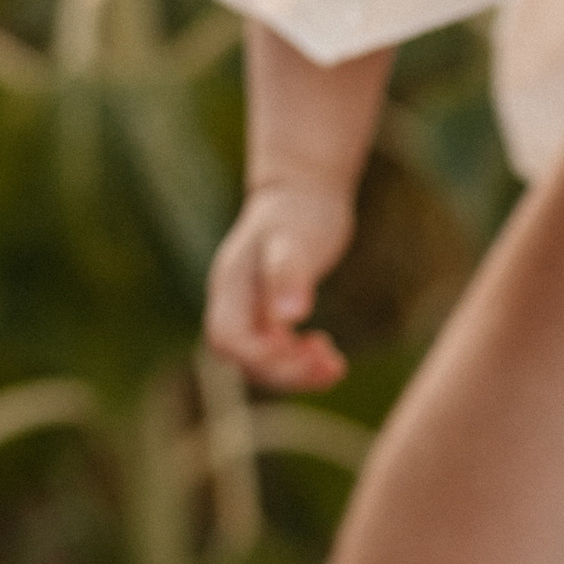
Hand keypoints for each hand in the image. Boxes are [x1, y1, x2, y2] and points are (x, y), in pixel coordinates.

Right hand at [204, 178, 354, 390]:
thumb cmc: (300, 212)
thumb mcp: (298, 240)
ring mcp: (249, 310)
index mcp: (231, 284)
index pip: (229, 339)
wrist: (302, 192)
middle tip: (329, 364)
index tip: (302, 349)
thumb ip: (289, 275)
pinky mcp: (268, 314)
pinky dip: (302, 362)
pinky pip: (277, 352)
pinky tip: (331, 358)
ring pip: (261, 361)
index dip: (262, 357)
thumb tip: (288, 318)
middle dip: (285, 371)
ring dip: (297, 372)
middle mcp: (233, 302)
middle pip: (242, 358)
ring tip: (335, 366)